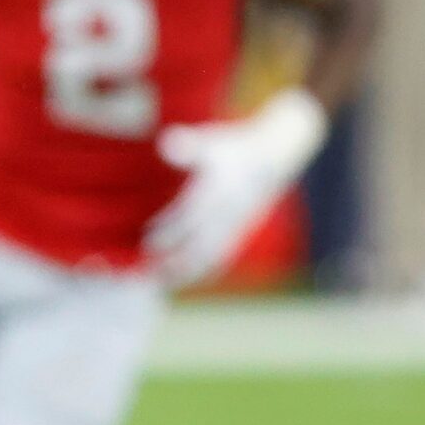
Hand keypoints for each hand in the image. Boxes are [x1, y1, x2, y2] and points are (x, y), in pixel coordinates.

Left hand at [145, 90, 327, 286]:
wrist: (276, 156)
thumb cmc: (236, 148)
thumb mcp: (214, 142)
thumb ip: (190, 145)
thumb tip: (165, 141)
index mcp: (223, 190)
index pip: (194, 214)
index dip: (171, 228)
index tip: (148, 241)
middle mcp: (231, 212)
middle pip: (204, 241)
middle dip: (178, 258)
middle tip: (150, 271)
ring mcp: (238, 224)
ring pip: (214, 253)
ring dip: (188, 270)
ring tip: (161, 283)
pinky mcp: (241, 231)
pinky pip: (223, 255)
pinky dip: (203, 270)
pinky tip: (183, 280)